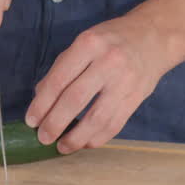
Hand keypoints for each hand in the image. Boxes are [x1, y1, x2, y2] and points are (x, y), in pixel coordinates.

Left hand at [24, 14, 175, 152]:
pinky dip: (97, 137)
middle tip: (43, 137)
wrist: (153, 37)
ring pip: (97, 118)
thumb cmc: (111, 39)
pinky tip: (84, 143)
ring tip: (62, 146)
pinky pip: (115, 124)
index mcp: (88, 44)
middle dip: (55, 123)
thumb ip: (62, 67)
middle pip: (75, 99)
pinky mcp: (136, 97)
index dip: (42, 104)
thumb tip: (40, 97)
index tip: (31, 121)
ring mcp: (124, 81)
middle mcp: (107, 62)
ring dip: (76, 137)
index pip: (59, 79)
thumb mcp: (84, 41)